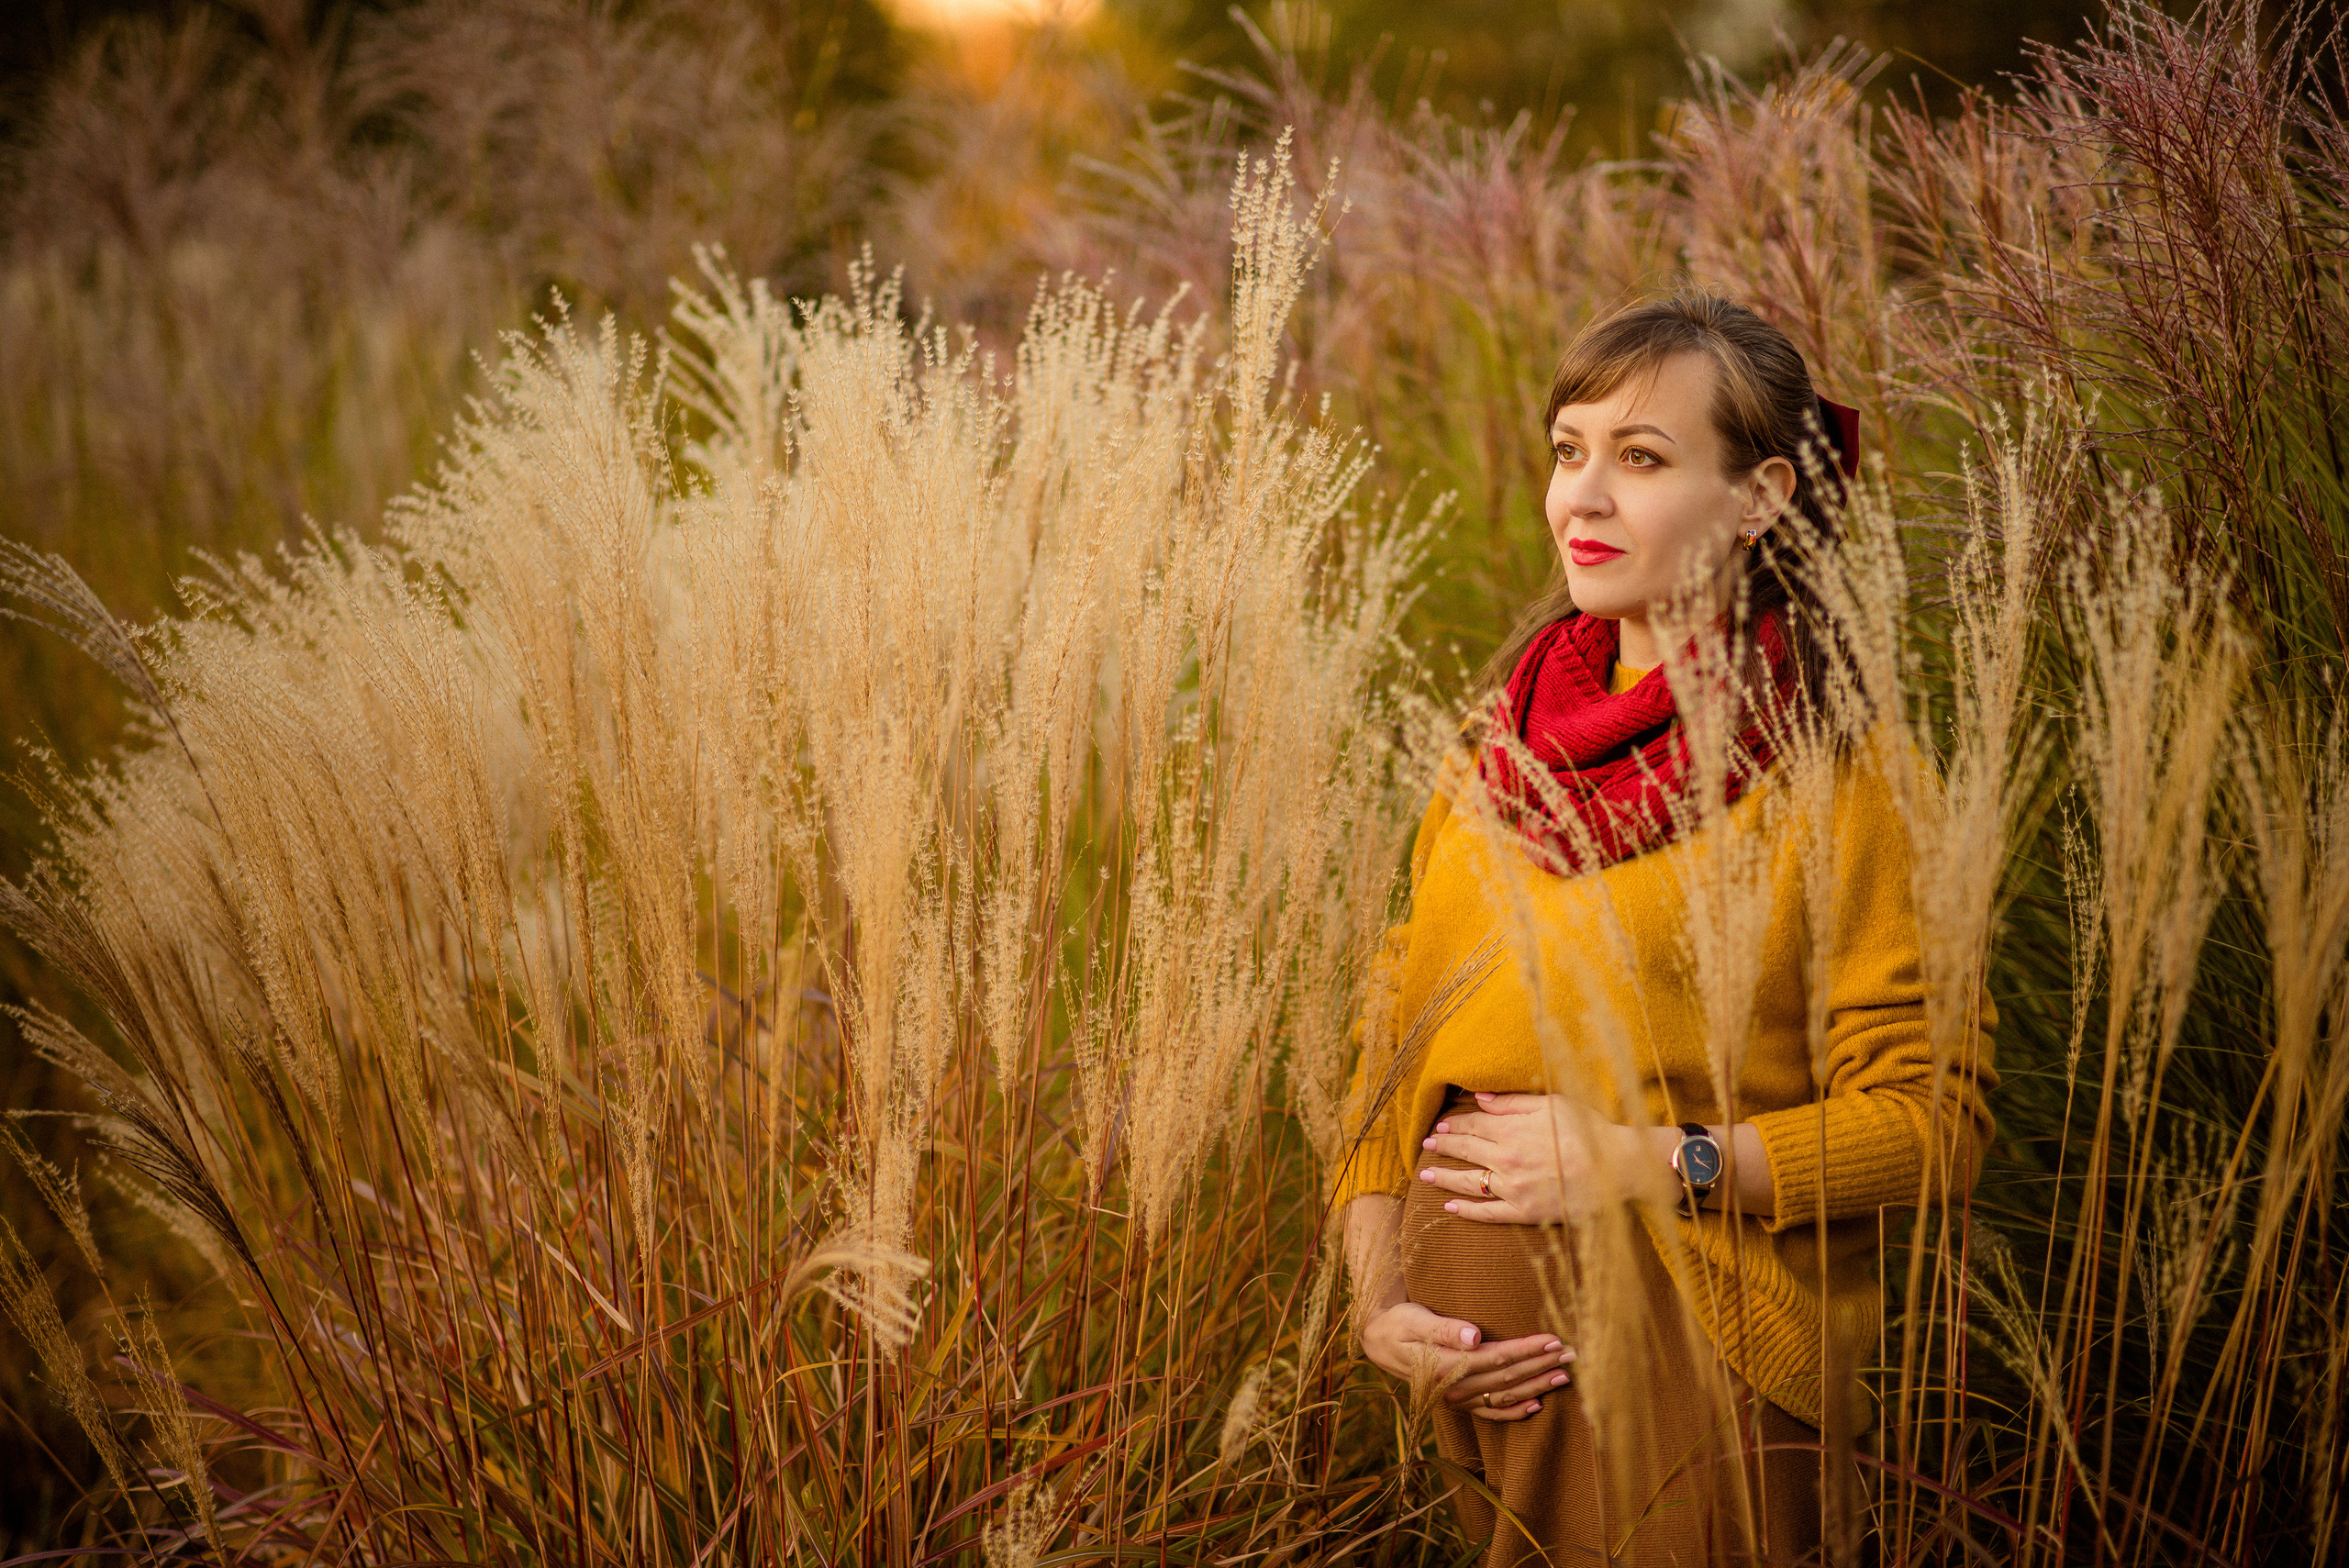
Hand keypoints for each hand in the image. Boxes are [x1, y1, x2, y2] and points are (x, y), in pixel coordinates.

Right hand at [1357, 1300, 1576, 1420]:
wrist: (1377, 1342)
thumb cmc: (1398, 1323)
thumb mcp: (1414, 1319)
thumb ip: (1444, 1329)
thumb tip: (1473, 1335)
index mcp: (1445, 1366)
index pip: (1496, 1359)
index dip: (1527, 1350)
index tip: (1553, 1339)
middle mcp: (1452, 1388)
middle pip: (1507, 1379)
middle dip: (1541, 1365)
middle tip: (1572, 1354)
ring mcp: (1456, 1398)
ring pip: (1504, 1397)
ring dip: (1537, 1387)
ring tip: (1564, 1376)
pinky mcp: (1457, 1401)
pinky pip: (1490, 1412)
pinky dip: (1515, 1412)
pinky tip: (1538, 1405)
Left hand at [1417, 1091, 1670, 1223]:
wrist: (1616, 1167)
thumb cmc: (1588, 1130)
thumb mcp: (1551, 1104)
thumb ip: (1513, 1102)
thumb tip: (1481, 1097)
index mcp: (1511, 1130)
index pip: (1472, 1125)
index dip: (1454, 1124)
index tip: (1440, 1124)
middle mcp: (1506, 1159)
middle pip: (1466, 1150)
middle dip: (1443, 1145)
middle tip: (1426, 1144)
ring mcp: (1513, 1188)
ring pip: (1468, 1181)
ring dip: (1444, 1177)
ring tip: (1425, 1175)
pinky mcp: (1525, 1211)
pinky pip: (1488, 1213)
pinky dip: (1467, 1211)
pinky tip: (1451, 1207)